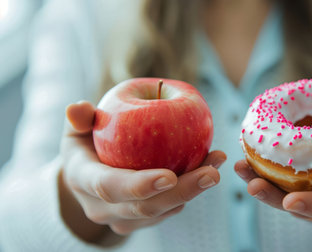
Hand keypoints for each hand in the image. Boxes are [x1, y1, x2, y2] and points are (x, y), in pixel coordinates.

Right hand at [59, 101, 225, 240]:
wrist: (88, 177)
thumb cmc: (86, 144)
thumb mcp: (78, 128)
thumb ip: (81, 119)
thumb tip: (78, 108)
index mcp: (82, 180)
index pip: (109, 187)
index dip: (139, 184)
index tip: (170, 176)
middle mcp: (101, 207)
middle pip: (144, 207)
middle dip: (181, 192)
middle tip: (212, 173)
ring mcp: (123, 218)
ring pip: (163, 211)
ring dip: (194, 190)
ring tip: (217, 164)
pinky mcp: (143, 220)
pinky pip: (170, 209)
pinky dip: (192, 191)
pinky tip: (210, 167)